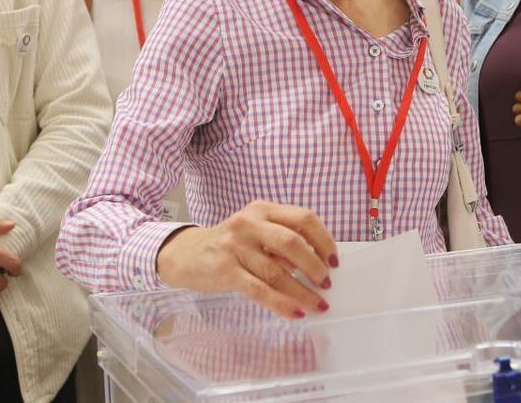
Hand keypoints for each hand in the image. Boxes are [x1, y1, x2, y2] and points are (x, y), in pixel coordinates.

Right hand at [155, 201, 336, 319]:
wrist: (186, 254)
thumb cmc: (229, 245)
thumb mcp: (255, 231)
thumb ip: (281, 240)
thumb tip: (317, 265)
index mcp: (263, 209)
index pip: (303, 218)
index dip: (324, 240)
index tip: (334, 261)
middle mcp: (249, 223)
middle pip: (292, 242)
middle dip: (315, 266)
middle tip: (326, 283)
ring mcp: (235, 246)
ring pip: (277, 271)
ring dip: (302, 291)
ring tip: (317, 304)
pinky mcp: (225, 270)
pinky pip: (260, 290)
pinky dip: (281, 303)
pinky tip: (295, 312)